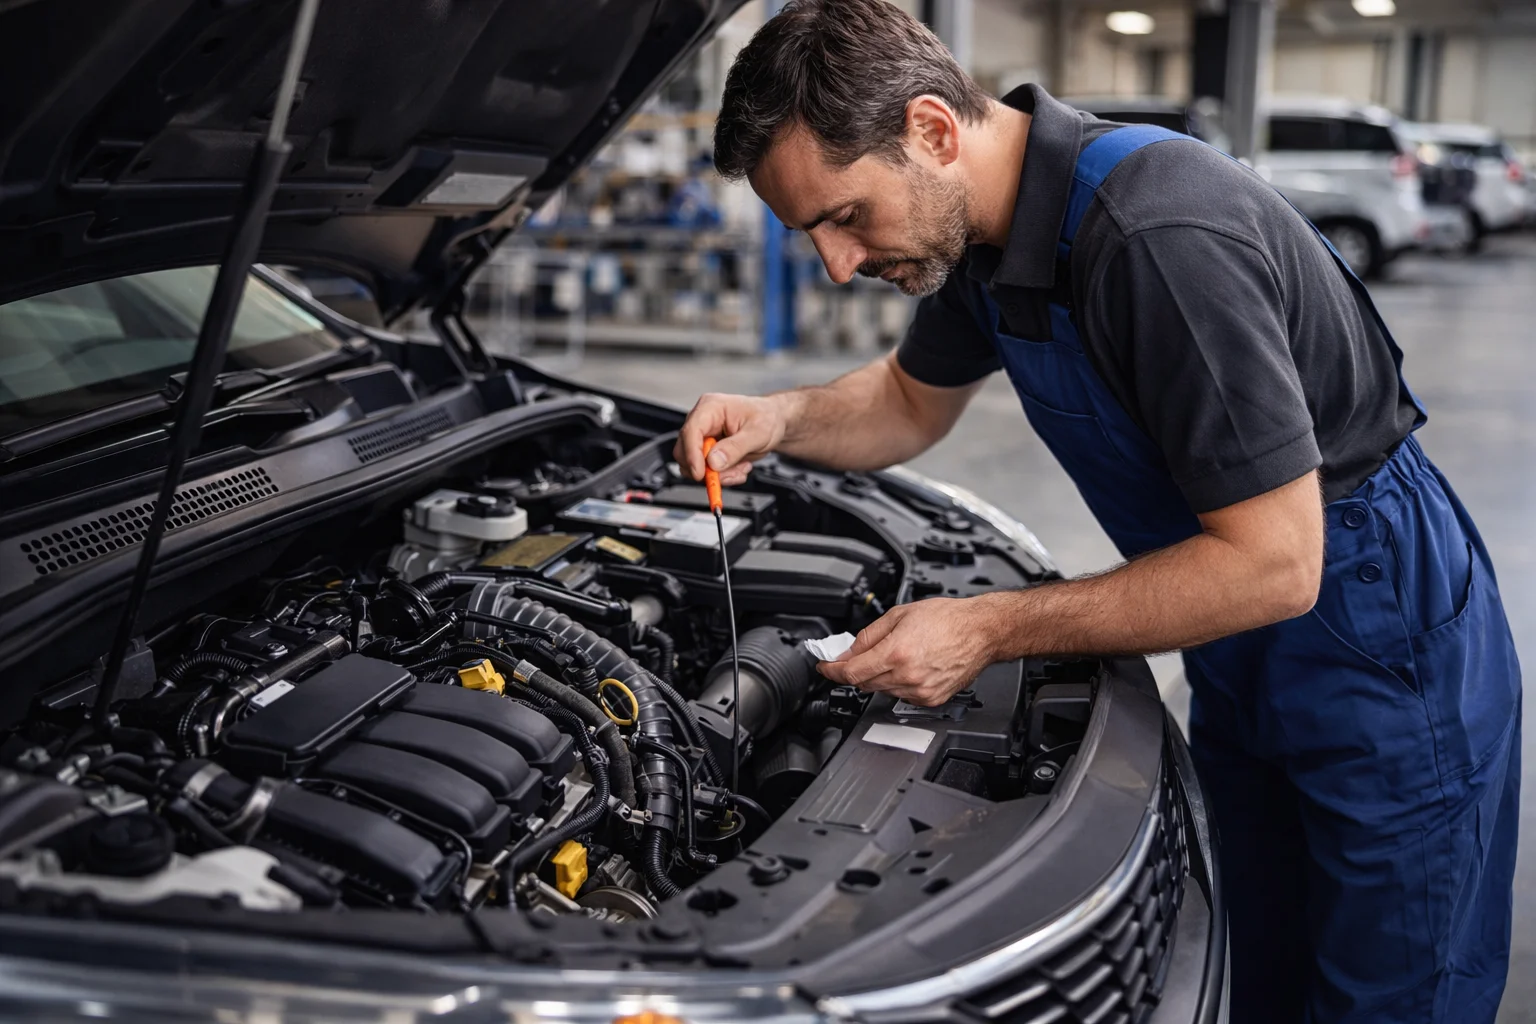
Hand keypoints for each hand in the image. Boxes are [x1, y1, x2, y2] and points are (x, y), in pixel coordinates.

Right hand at [674, 392, 790, 485]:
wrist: (774, 423)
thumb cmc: (767, 418)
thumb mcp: (758, 433)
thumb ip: (735, 447)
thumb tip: (713, 461)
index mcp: (711, 408)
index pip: (691, 431)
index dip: (692, 455)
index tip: (700, 473)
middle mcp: (702, 421)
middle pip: (685, 451)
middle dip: (706, 469)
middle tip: (728, 474)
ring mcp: (703, 437)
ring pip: (694, 465)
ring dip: (718, 474)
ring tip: (740, 467)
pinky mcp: (707, 451)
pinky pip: (705, 471)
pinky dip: (722, 476)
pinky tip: (738, 467)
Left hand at [816, 598, 997, 706]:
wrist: (981, 632)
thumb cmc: (948, 619)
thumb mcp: (899, 615)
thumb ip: (868, 635)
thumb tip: (847, 650)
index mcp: (897, 653)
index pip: (851, 672)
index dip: (832, 671)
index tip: (824, 667)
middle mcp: (907, 676)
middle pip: (864, 683)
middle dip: (854, 670)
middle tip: (854, 656)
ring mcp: (920, 691)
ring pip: (882, 690)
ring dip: (877, 676)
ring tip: (893, 655)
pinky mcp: (931, 699)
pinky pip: (901, 696)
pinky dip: (897, 684)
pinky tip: (908, 667)